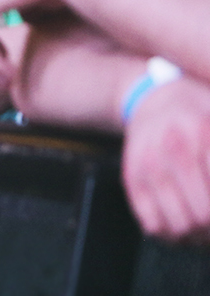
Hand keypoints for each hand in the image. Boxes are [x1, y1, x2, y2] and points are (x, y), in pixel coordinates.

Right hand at [122, 76, 209, 242]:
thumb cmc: (201, 114)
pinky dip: (171, 233)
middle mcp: (174, 148)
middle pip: (204, 216)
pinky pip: (152, 224)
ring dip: (198, 235)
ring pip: (179, 225)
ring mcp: (149, 164)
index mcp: (204, 132)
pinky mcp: (131, 176)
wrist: (153, 99)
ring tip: (205, 227)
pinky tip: (182, 220)